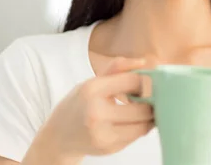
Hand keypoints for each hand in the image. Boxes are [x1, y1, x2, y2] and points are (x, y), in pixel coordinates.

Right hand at [31, 57, 153, 160]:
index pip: (134, 81)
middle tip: (152, 98)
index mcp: (92, 90)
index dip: (145, 81)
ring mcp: (102, 134)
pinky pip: (136, 136)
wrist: (58, 136)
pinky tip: (135, 121)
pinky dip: (141, 127)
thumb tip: (143, 62)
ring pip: (144, 124)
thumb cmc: (79, 104)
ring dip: (150, 117)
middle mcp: (96, 113)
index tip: (145, 83)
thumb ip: (117, 68)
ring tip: (146, 109)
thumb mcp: (92, 82)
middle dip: (151, 102)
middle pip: (143, 107)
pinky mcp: (109, 148)